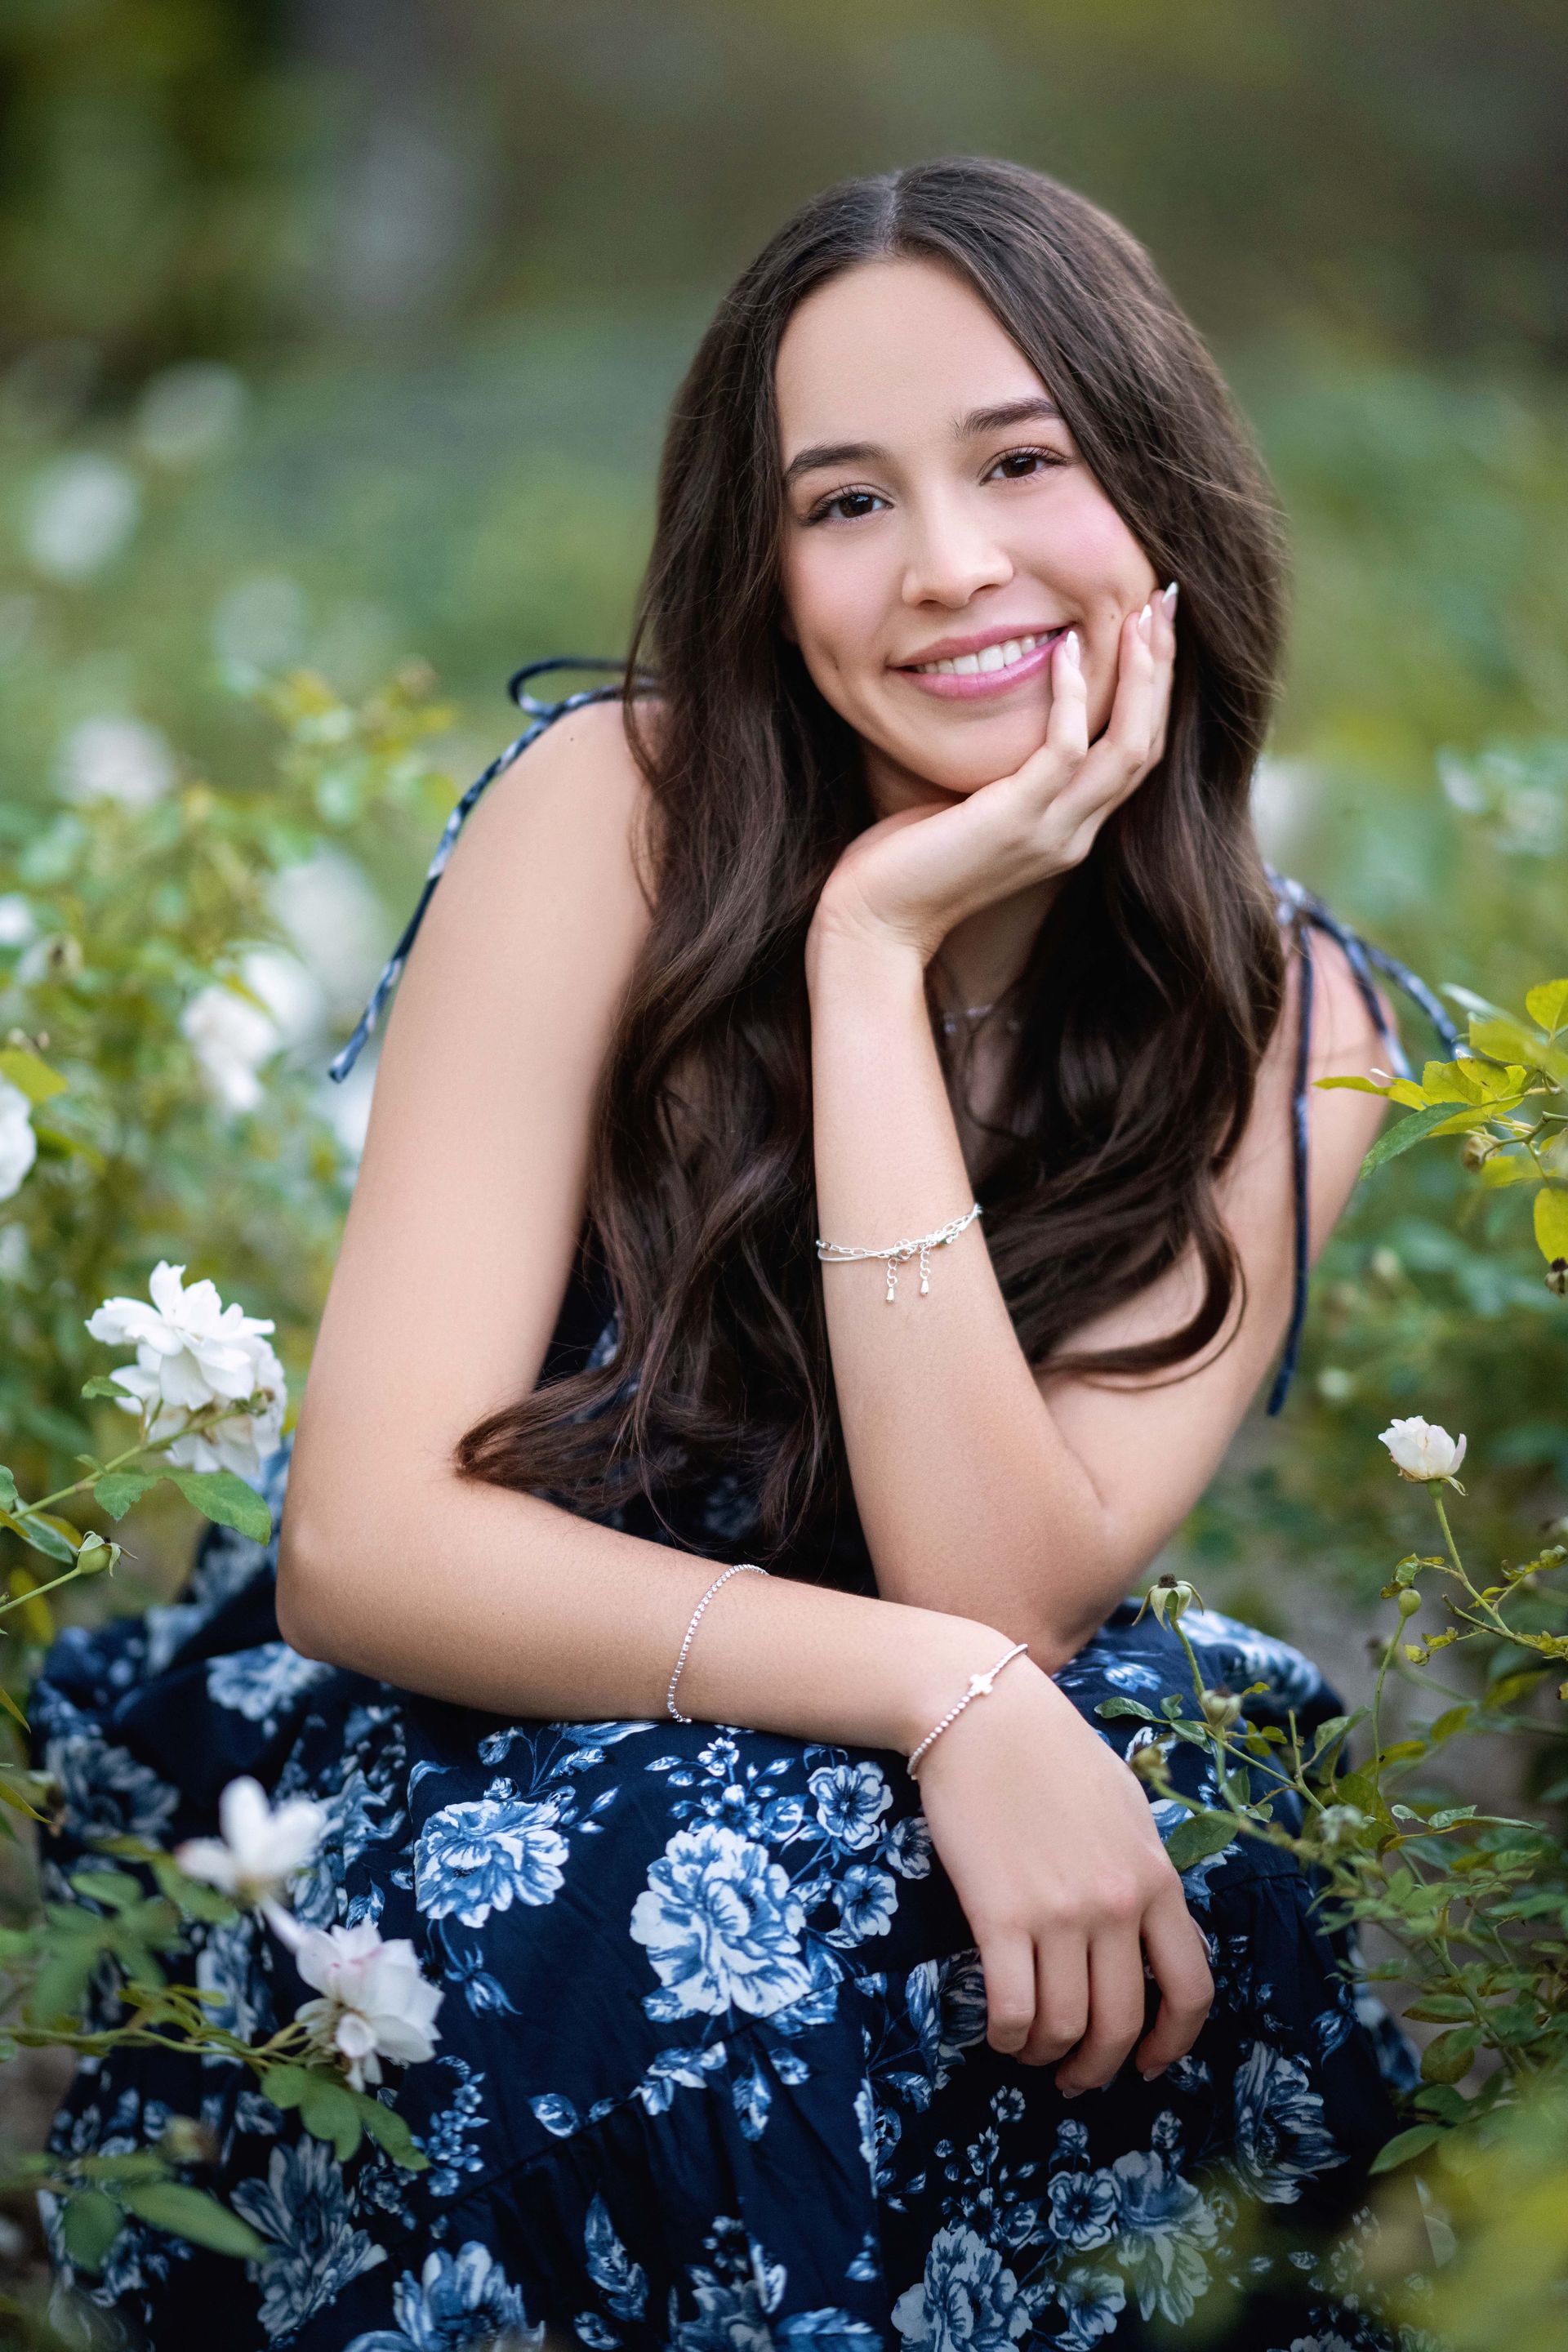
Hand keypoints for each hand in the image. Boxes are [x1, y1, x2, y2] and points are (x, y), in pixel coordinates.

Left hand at [813, 590, 1175, 962]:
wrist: (876, 924)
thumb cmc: (907, 863)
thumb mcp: (969, 805)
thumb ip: (1001, 769)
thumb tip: (1003, 707)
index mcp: (1069, 830)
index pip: (1136, 755)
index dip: (1153, 692)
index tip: (1151, 630)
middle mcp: (1074, 834)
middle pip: (1148, 744)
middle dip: (1162, 670)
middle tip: (1163, 603)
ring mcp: (1051, 832)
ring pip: (1129, 747)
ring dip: (1141, 676)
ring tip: (1140, 614)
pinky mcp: (1017, 823)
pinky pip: (1067, 751)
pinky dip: (1073, 698)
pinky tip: (1065, 649)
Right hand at [913, 1645, 1213, 2093]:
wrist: (982, 1712)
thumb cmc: (1051, 1750)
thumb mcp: (1126, 1806)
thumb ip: (1146, 1871)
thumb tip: (1156, 1931)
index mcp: (1157, 1878)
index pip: (1191, 1989)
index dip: (1173, 2044)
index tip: (1148, 2065)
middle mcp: (1117, 1904)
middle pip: (1123, 2023)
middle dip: (1100, 2067)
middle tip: (1076, 2077)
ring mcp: (1060, 1912)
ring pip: (1066, 2026)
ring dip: (1048, 2055)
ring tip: (1031, 2052)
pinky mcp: (1000, 1914)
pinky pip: (1014, 2008)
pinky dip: (1009, 2035)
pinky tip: (1001, 2031)